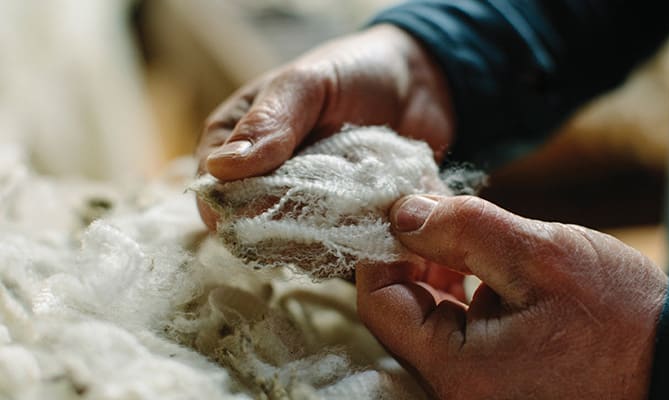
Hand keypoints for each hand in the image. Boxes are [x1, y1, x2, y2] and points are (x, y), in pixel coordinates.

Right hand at [195, 25, 454, 229]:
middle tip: (324, 210)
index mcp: (236, 144)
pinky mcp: (344, 227)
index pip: (213, 192)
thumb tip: (221, 168)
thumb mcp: (306, 83)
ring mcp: (305, 210)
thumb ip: (268, 122)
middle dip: (284, 229)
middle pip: (253, 230)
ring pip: (295, 249)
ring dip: (323, 240)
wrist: (421, 82)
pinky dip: (356, 245)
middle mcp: (264, 183)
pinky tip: (378, 224)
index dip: (231, 208)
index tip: (265, 209)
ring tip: (358, 210)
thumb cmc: (354, 70)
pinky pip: (338, 253)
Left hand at [356, 195, 667, 398]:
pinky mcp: (497, 381)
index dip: (382, 249)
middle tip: (429, 207)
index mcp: (458, 371)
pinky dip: (461, 292)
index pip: (381, 304)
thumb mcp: (541, 256)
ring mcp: (477, 389)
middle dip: (412, 255)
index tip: (399, 207)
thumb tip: (403, 213)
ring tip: (458, 227)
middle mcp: (458, 391)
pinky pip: (458, 333)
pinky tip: (480, 262)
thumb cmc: (622, 317)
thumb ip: (463, 229)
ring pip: (430, 319)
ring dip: (436, 270)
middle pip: (402, 313)